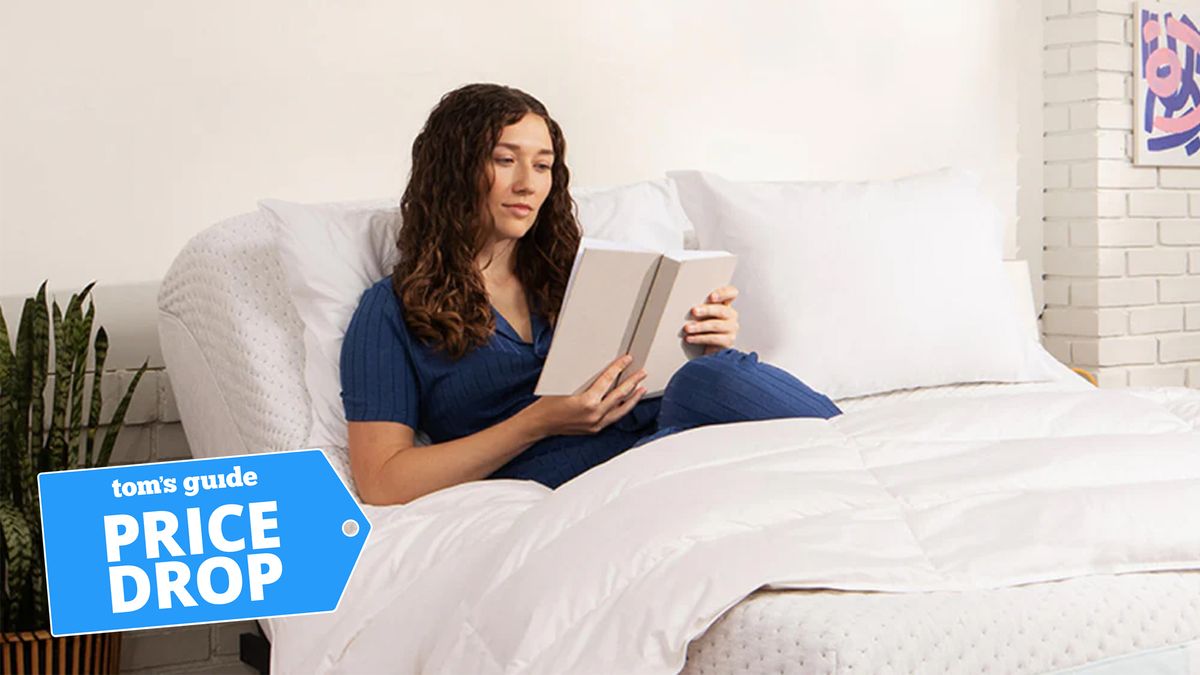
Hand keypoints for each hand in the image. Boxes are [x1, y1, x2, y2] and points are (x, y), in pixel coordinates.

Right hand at [528, 354, 648, 436]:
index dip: (618, 368)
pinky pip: (613, 418)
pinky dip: (622, 409)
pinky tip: (626, 403)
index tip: (627, 360)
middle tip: (642, 372)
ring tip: (642, 389)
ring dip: (632, 398)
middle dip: (632, 382)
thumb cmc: (548, 403)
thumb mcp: (566, 386)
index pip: (607, 380)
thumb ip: (584, 380)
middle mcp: (594, 414)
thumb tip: (599, 368)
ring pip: (621, 410)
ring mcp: (596, 424)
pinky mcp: (595, 429)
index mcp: (587, 402)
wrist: (540, 424)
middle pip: (619, 395)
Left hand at [683, 285, 739, 355]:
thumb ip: (701, 306)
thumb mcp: (702, 314)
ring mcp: (731, 328)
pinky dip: (700, 338)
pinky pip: (713, 339)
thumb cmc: (703, 327)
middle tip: (693, 311)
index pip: (732, 293)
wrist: (708, 348)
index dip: (724, 293)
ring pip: (716, 325)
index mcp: (726, 304)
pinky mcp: (728, 341)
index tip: (711, 297)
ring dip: (700, 326)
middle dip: (706, 310)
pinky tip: (690, 338)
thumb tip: (685, 302)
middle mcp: (731, 315)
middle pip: (721, 310)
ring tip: (687, 328)